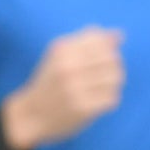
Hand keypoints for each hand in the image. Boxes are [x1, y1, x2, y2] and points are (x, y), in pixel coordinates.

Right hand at [3, 28, 125, 149]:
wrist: (30, 115)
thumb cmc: (49, 83)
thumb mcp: (61, 57)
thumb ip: (89, 43)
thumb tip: (120, 34)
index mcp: (61, 50)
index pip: (99, 39)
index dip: (104, 48)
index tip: (96, 60)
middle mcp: (68, 66)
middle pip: (112, 58)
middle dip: (112, 66)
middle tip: (102, 76)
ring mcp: (76, 88)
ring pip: (115, 78)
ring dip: (113, 84)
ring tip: (101, 88)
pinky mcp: (84, 108)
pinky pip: (112, 98)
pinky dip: (108, 99)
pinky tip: (97, 101)